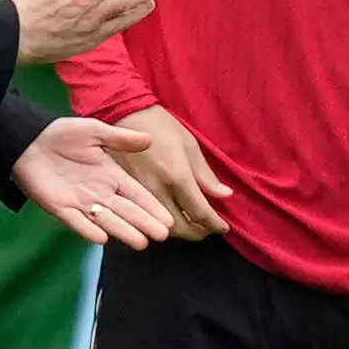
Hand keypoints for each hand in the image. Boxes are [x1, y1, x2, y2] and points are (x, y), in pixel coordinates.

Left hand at [12, 115, 175, 247]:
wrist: (29, 141)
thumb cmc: (62, 135)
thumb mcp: (94, 131)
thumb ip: (120, 138)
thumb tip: (150, 139)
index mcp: (110, 175)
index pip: (136, 194)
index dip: (151, 206)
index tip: (168, 219)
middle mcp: (99, 192)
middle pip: (126, 211)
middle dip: (144, 223)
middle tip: (163, 235)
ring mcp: (80, 202)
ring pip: (106, 219)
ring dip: (123, 231)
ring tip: (141, 242)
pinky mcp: (60, 208)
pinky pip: (76, 221)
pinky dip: (88, 230)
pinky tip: (102, 238)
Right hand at [113, 103, 233, 238]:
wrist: (124, 115)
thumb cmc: (161, 126)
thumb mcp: (189, 145)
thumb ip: (206, 175)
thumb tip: (224, 196)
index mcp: (177, 177)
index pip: (200, 213)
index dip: (214, 224)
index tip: (224, 227)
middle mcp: (158, 191)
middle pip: (179, 228)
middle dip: (198, 233)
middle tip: (209, 229)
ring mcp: (139, 194)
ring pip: (161, 227)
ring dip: (180, 231)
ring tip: (193, 225)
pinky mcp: (127, 193)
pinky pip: (148, 217)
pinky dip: (163, 223)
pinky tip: (172, 216)